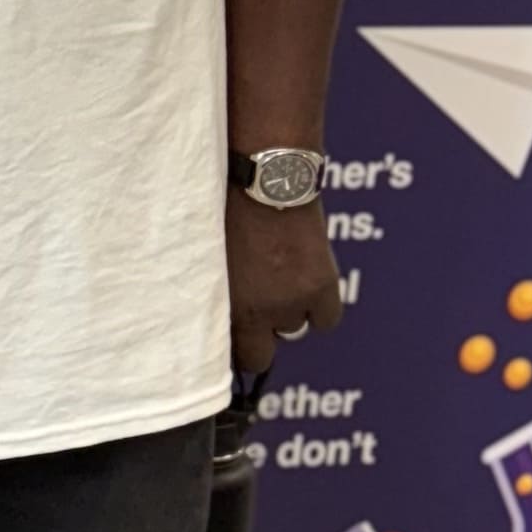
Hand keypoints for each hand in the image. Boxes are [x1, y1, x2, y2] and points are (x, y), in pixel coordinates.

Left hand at [226, 189, 343, 379]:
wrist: (268, 175)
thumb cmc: (224, 203)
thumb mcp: (206, 251)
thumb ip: (210, 286)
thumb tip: (209, 306)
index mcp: (223, 304)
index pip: (232, 355)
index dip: (234, 347)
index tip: (232, 334)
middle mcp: (259, 310)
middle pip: (261, 354)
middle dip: (258, 336)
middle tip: (255, 308)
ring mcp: (292, 300)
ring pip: (293, 329)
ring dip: (286, 314)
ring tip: (278, 282)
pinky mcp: (322, 285)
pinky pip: (325, 319)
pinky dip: (319, 309)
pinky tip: (307, 286)